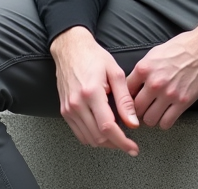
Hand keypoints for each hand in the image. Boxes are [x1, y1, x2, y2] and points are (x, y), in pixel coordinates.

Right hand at [49, 26, 139, 155]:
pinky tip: (104, 133)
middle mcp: (77, 104)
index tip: (133, 148)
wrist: (70, 48)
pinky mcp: (64, 111)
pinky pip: (79, 133)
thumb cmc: (93, 57)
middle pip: (98, 137)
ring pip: (88, 139)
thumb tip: (133, 122)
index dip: (122, 141)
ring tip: (118, 139)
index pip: (107, 127)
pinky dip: (93, 138)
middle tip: (129, 144)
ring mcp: (68, 109)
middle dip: (116, 144)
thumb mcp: (115, 73)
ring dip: (105, 144)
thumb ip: (125, 99)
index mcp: (91, 93)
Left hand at [126, 14, 197, 129]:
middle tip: (142, 109)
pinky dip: (164, 122)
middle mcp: (154, 83)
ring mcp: (169, 94)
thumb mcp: (155, 53)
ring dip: (150, 118)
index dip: (126, 98)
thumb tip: (132, 84)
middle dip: (137, 111)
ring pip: (149, 119)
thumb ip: (143, 70)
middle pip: (135, 109)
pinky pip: (166, 122)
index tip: (129, 101)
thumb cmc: (181, 48)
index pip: (125, 92)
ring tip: (155, 112)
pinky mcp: (183, 102)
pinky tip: (167, 114)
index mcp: (144, 68)